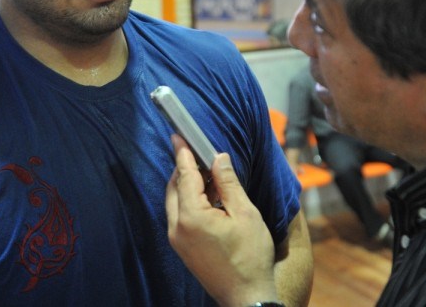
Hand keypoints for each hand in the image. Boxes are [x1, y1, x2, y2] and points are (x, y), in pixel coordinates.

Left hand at [165, 135, 278, 306]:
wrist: (246, 295)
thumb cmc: (250, 256)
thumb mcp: (245, 213)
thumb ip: (229, 183)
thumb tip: (219, 158)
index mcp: (192, 217)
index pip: (185, 175)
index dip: (183, 153)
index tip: (179, 136)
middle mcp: (177, 228)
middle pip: (175, 187)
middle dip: (185, 168)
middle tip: (201, 153)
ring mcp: (177, 240)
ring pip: (175, 201)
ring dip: (188, 185)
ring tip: (210, 175)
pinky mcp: (182, 248)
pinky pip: (180, 216)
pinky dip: (189, 201)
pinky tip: (209, 197)